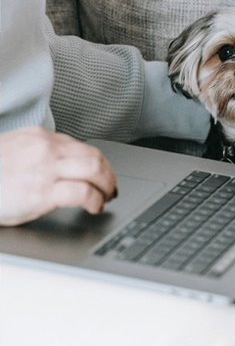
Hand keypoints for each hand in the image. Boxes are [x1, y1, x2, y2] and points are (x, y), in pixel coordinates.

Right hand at [0, 127, 117, 225]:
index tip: (101, 174)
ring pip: (94, 169)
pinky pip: (83, 192)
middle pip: (93, 155)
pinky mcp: (43, 192)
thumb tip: (58, 166)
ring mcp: (46, 169)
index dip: (96, 163)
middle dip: (108, 173)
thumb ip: (36, 154)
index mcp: (38, 138)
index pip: (79, 146)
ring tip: (106, 197)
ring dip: (107, 185)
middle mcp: (45, 149)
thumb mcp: (12, 152)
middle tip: (110, 187)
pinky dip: (96, 200)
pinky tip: (95, 207)